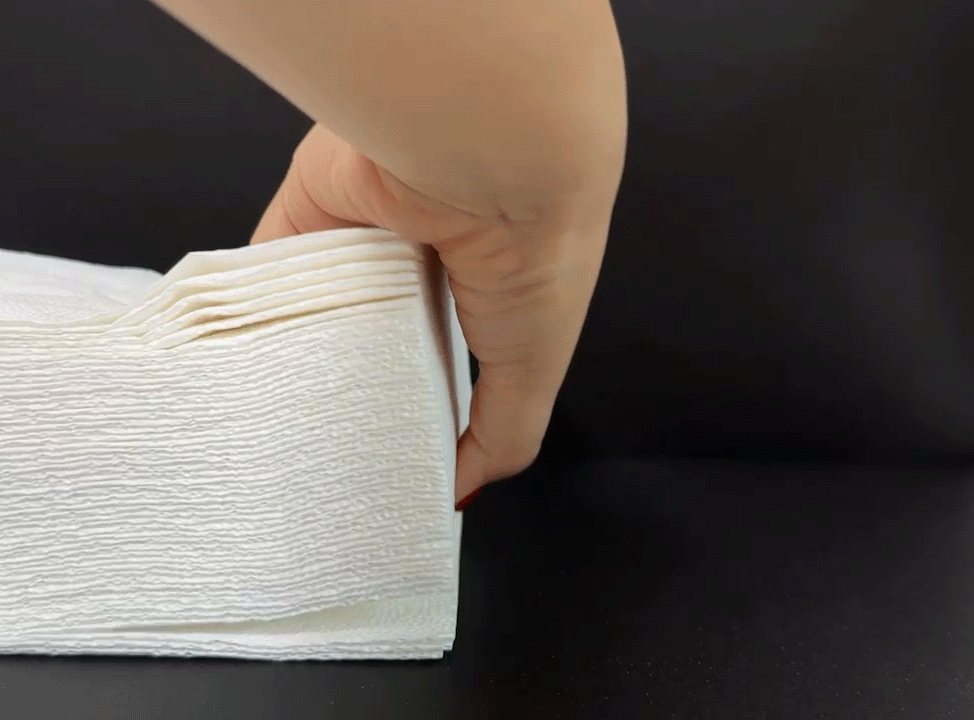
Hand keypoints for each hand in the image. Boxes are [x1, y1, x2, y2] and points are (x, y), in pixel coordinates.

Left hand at [250, 118, 623, 504]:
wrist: (491, 158)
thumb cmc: (535, 260)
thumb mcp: (533, 370)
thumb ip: (503, 435)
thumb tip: (454, 490)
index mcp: (471, 294)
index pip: (427, 359)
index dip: (403, 404)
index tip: (377, 455)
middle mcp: (411, 263)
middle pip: (360, 335)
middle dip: (341, 383)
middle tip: (318, 442)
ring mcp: (356, 235)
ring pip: (310, 303)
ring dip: (295, 345)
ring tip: (275, 409)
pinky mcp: (306, 211)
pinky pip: (266, 265)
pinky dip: (255, 303)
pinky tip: (242, 353)